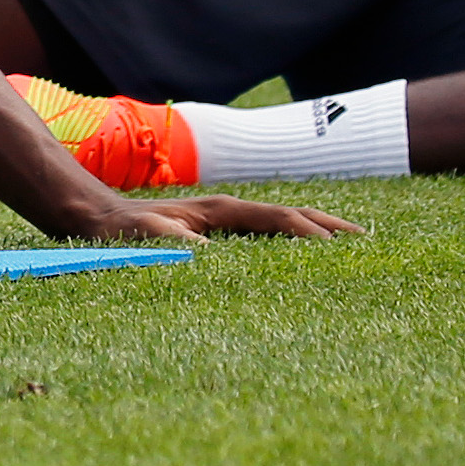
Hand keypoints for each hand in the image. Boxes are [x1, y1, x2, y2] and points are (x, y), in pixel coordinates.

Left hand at [110, 192, 363, 242]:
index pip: (279, 219)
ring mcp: (225, 219)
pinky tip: (304, 255)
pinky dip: (293, 240)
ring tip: (350, 246)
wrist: (95, 216)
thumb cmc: (119, 232)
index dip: (311, 234)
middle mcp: (229, 210)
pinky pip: (267, 234)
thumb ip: (178, 244)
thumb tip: (212, 255)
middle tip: (369, 242)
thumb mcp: (147, 237)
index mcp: (220, 210)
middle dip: (330, 227)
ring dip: (317, 231)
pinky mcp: (218, 230)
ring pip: (283, 223)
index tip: (343, 251)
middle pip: (292, 214)